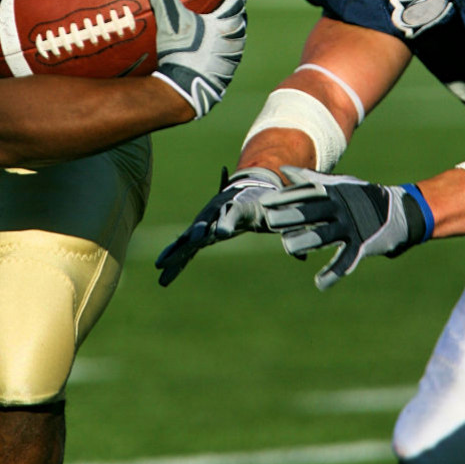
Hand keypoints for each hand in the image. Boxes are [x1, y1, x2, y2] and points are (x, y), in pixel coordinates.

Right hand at [144, 0, 247, 119]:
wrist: (185, 92)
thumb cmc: (182, 53)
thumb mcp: (170, 19)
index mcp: (229, 20)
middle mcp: (237, 37)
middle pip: (238, 10)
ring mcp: (233, 57)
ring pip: (233, 32)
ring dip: (224, 22)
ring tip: (210, 18)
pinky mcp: (225, 73)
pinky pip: (225, 50)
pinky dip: (217, 41)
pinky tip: (201, 46)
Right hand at [155, 165, 282, 285]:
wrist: (247, 188)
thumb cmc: (264, 204)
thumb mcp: (276, 218)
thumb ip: (286, 235)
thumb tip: (303, 257)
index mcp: (237, 206)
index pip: (231, 214)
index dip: (225, 222)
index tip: (220, 233)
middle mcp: (216, 212)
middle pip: (204, 224)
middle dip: (197, 234)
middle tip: (192, 242)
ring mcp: (205, 223)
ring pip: (188, 239)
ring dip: (176, 252)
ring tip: (161, 267)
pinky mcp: (200, 234)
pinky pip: (186, 248)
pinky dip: (175, 260)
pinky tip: (163, 274)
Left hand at [264, 166, 429, 290]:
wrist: (399, 212)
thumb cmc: (360, 198)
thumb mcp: (338, 185)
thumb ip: (310, 180)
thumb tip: (285, 170)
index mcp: (332, 193)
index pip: (305, 193)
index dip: (284, 197)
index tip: (264, 202)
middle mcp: (340, 208)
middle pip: (311, 211)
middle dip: (290, 215)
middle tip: (270, 220)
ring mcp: (350, 226)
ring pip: (324, 235)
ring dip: (305, 241)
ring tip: (288, 247)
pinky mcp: (362, 245)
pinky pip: (345, 261)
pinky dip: (333, 273)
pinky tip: (319, 283)